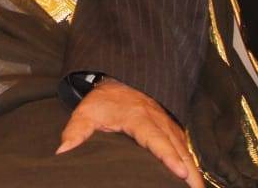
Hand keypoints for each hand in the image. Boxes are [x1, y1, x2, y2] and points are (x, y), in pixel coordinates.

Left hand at [57, 79, 202, 187]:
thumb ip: (75, 131)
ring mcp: (166, 123)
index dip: (168, 156)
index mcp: (138, 117)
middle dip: (189, 169)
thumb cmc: (103, 100)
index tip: (179, 171)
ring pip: (184, 147)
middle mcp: (157, 120)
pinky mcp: (171, 128)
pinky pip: (184, 145)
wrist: (119, 79)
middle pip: (176, 147)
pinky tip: (195, 178)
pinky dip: (192, 161)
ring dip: (194, 168)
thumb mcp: (86, 112)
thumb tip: (62, 151)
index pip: (155, 138)